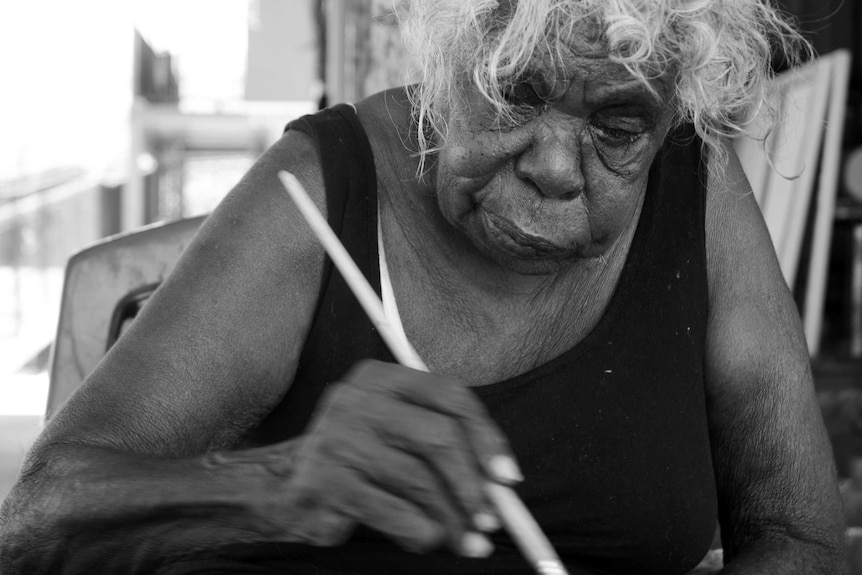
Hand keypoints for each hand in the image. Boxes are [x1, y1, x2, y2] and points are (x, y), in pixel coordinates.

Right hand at [279, 359, 521, 555]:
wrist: (285, 486)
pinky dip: (422, 534)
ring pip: (420, 482)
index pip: (451, 396)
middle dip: (473, 485)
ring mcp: (340, 439)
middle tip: (490, 519)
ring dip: (453, 519)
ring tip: (467, 540)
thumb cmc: (359, 458)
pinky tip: (428, 539)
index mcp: (382, 377)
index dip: (487, 437)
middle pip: (439, 438)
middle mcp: (358, 400)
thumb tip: (501, 482)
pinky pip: (396, 514)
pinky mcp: (329, 482)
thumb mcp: (396, 431)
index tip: (507, 476)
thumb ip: (443, 442)